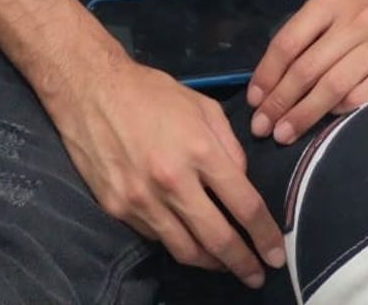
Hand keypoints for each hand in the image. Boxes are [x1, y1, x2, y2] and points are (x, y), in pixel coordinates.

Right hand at [50, 53, 284, 288]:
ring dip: (211, 263)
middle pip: (218, 239)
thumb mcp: (203, 106)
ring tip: (225, 265)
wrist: (90, 90)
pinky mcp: (117, 209)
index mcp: (200, 150)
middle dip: (243, 263)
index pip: (244, 205)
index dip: (265, 235)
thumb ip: (229, 146)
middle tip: (257, 276)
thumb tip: (241, 183)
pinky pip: (156, 237)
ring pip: (185, 250)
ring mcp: (142, 200)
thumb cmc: (151, 92)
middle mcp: (172, 182)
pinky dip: (177, 241)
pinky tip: (186, 237)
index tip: (276, 254)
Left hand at [246, 0, 367, 145]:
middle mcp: (354, 21)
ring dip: (305, 113)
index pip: (289, 42)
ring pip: (334, 85)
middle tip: (262, 127)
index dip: (267, 75)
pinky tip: (330, 121)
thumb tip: (272, 79)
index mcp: (330, 2)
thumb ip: (308, 33)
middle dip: (280, 102)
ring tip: (285, 133)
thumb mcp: (335, 2)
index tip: (254, 101)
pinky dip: (346, 108)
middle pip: (308, 69)